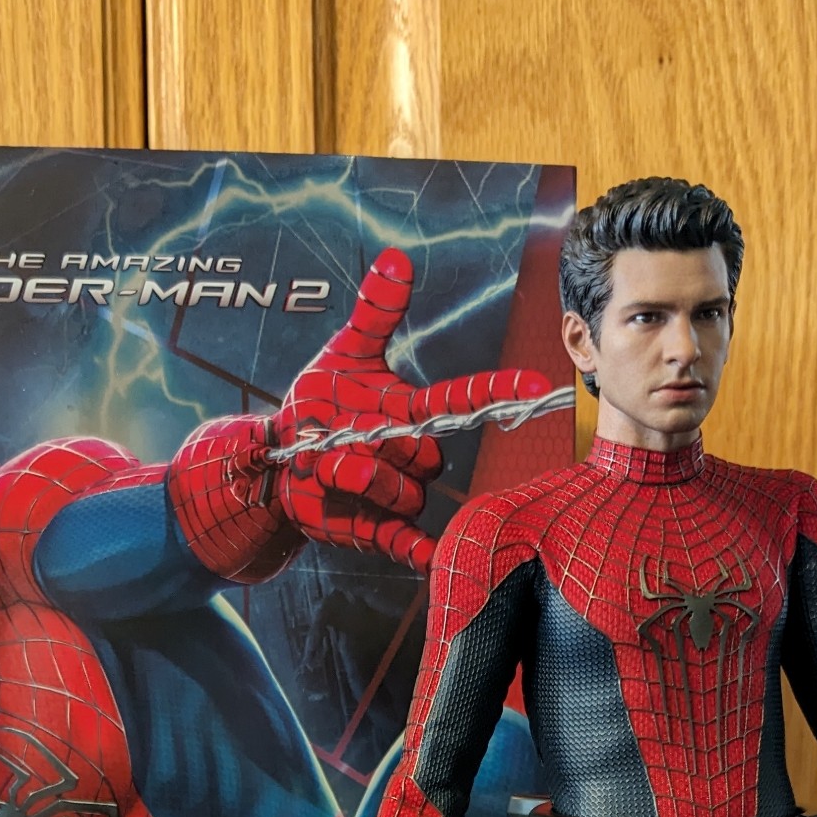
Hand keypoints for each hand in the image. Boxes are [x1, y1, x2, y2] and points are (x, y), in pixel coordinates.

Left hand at [272, 248, 548, 571]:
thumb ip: (374, 313)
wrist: (280, 459)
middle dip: (387, 447)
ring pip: (408, 493)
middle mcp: (412, 454)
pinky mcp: (377, 529)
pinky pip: (409, 544)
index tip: (537, 384)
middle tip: (338, 435)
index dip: (500, 390)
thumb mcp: (342, 354)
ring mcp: (398, 494)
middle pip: (429, 456)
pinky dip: (421, 552)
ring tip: (326, 467)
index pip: (466, 399)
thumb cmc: (318, 404)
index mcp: (412, 411)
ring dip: (367, 480)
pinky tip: (433, 557)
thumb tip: (397, 259)